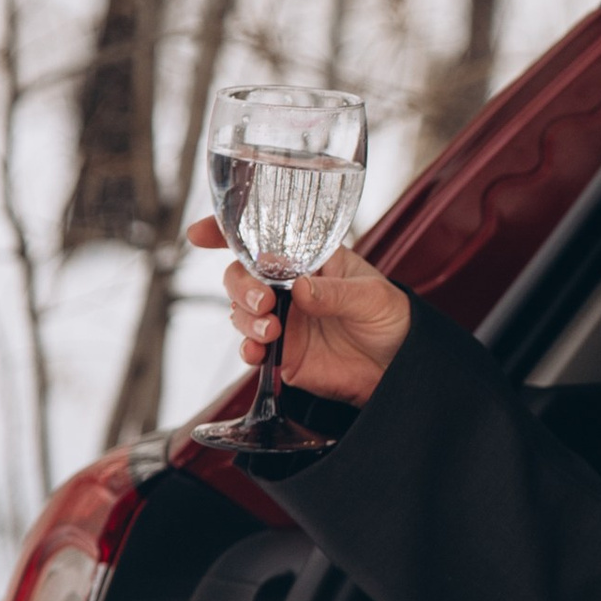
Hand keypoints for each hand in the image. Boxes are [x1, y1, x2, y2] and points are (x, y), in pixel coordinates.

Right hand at [188, 215, 410, 404]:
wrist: (399, 368)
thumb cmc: (392, 318)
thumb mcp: (372, 297)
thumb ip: (337, 293)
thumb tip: (301, 288)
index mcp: (311, 258)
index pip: (265, 237)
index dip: (227, 232)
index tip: (200, 234)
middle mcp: (289, 285)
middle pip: (242, 274)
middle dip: (241, 285)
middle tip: (264, 302)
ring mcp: (283, 318)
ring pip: (241, 310)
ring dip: (245, 318)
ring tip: (270, 330)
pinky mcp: (282, 352)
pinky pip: (251, 347)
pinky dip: (247, 349)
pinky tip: (256, 353)